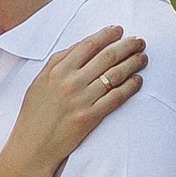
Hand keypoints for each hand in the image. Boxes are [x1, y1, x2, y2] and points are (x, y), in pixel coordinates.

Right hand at [3, 25, 145, 176]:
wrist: (32, 147)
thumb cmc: (34, 114)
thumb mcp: (39, 82)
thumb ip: (57, 62)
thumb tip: (80, 46)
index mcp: (57, 70)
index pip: (87, 45)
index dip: (106, 35)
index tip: (119, 30)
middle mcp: (70, 82)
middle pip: (106, 57)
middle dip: (126, 46)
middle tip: (140, 41)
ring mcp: (81, 99)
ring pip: (114, 75)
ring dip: (132, 64)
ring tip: (143, 58)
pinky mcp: (90, 117)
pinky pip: (116, 98)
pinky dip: (130, 87)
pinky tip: (138, 80)